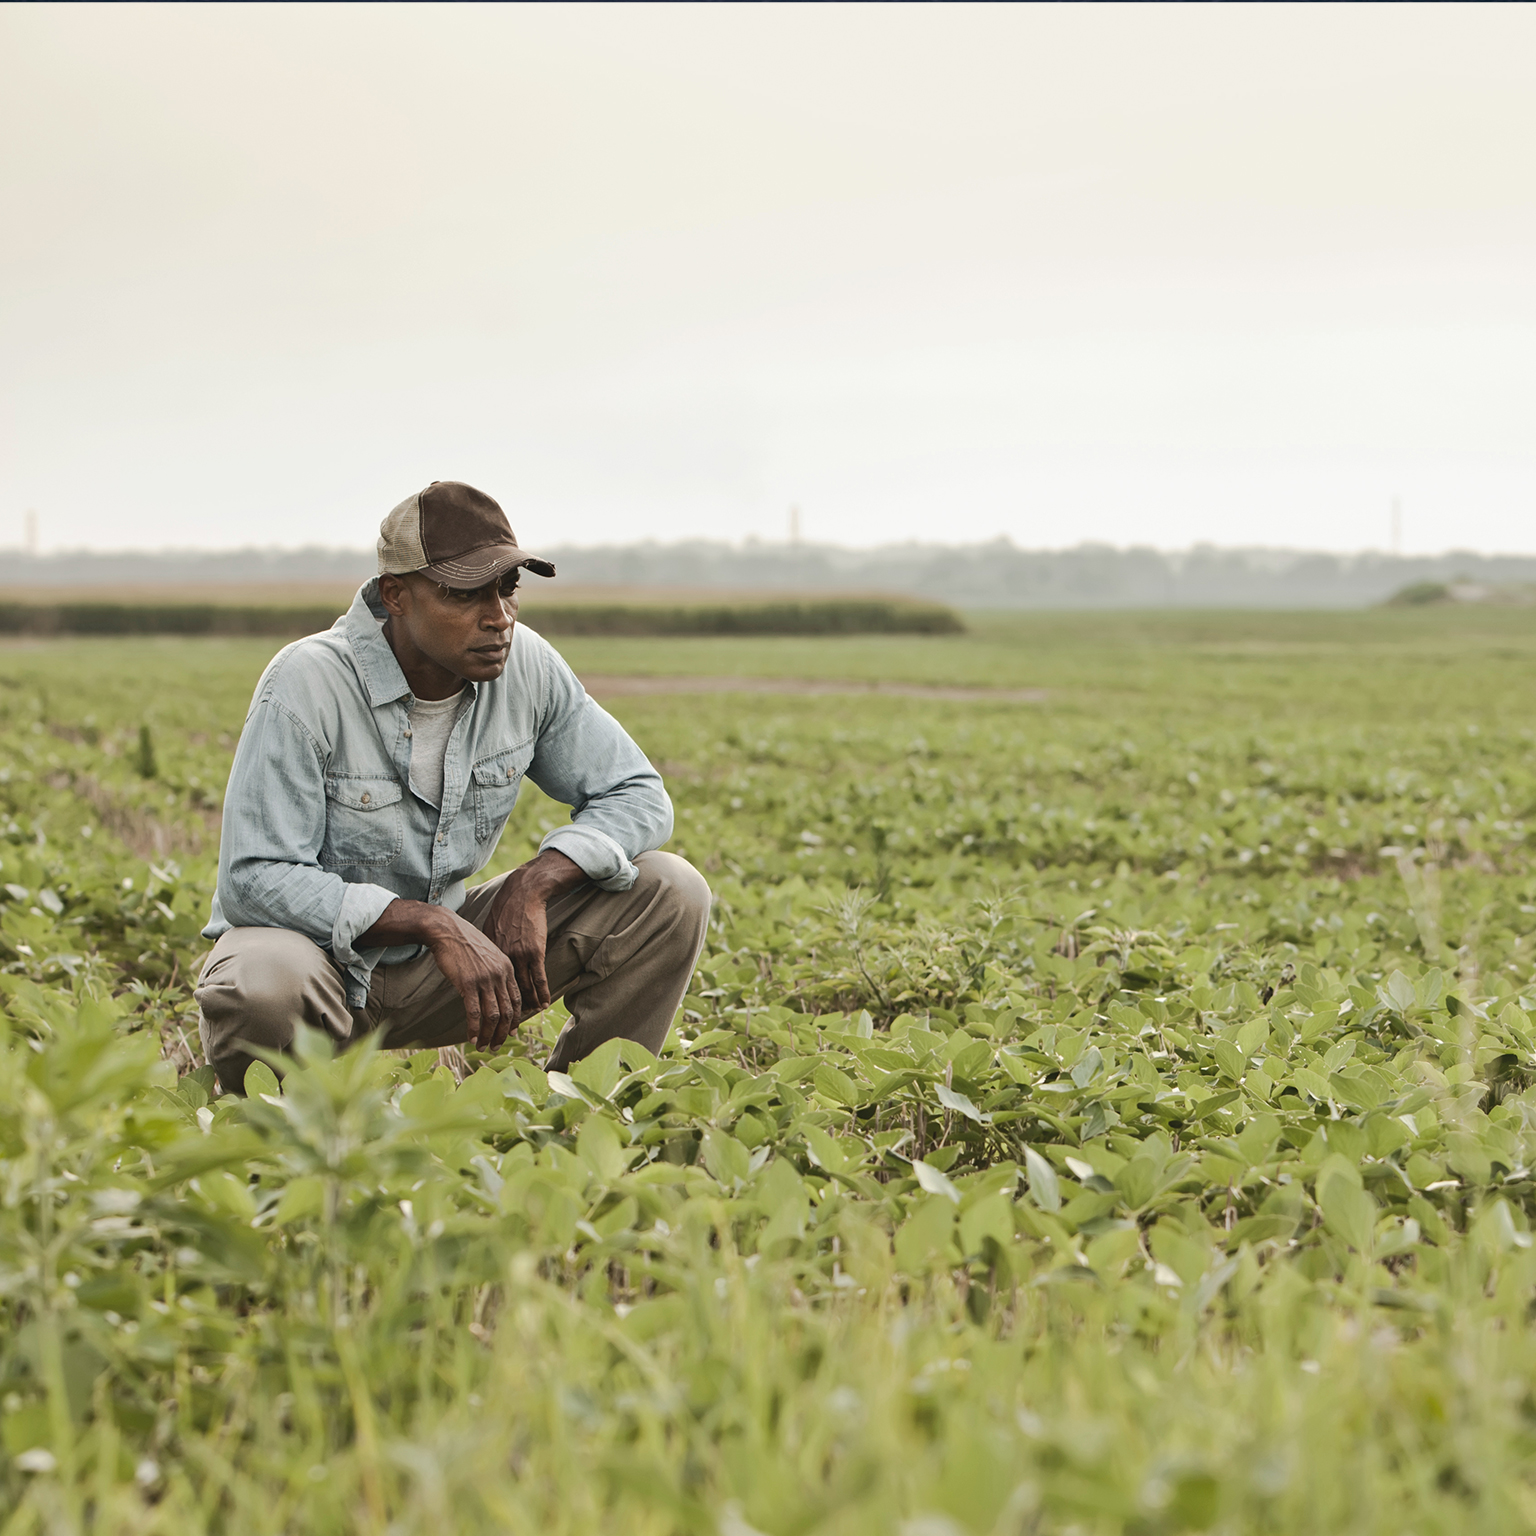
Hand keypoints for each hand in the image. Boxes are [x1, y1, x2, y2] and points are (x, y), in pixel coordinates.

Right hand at [421, 911, 521, 1050]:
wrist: (448, 931)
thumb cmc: (465, 944)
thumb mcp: (488, 957)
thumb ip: (495, 974)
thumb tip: (494, 995)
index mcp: (507, 968)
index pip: (517, 1000)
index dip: (515, 1019)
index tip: (511, 1032)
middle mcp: (500, 975)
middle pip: (508, 1011)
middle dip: (502, 1032)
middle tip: (496, 1045)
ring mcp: (485, 980)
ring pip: (493, 1015)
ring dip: (488, 1034)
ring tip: (483, 1046)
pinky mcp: (468, 983)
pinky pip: (475, 1012)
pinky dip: (474, 1028)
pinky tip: (471, 1038)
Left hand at [485, 850, 584, 1031]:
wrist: (522, 894)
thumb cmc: (505, 910)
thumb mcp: (488, 930)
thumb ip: (486, 948)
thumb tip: (480, 960)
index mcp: (491, 955)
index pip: (491, 986)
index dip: (491, 1004)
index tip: (491, 1018)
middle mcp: (504, 959)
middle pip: (506, 992)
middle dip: (505, 1012)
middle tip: (505, 1030)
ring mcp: (520, 955)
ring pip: (523, 988)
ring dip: (526, 1006)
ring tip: (527, 1019)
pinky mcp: (535, 951)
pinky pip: (539, 978)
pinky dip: (542, 992)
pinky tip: (544, 1003)